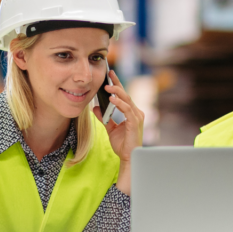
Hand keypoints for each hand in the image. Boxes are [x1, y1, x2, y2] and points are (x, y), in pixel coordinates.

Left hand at [91, 69, 143, 193]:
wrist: (128, 157)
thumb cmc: (122, 144)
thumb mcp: (110, 128)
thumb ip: (104, 117)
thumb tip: (95, 108)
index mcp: (132, 112)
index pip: (124, 95)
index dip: (118, 84)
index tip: (110, 74)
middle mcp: (136, 113)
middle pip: (126, 95)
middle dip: (117, 84)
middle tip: (109, 74)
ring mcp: (137, 117)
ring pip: (127, 100)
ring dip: (117, 92)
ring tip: (107, 87)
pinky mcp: (135, 123)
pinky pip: (127, 110)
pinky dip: (120, 104)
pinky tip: (112, 100)